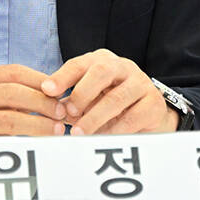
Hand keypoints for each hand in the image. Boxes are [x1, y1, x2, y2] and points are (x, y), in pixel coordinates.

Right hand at [0, 64, 66, 179]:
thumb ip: (16, 93)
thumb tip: (56, 95)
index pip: (13, 72)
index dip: (40, 80)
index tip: (60, 91)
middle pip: (12, 93)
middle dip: (42, 102)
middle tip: (61, 113)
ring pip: (9, 120)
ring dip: (38, 125)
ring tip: (56, 130)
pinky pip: (1, 144)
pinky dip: (24, 145)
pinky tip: (39, 147)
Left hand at [41, 49, 177, 134]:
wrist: (150, 112)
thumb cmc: (111, 102)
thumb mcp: (90, 98)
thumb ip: (70, 102)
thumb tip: (50, 110)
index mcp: (101, 61)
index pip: (79, 64)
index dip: (62, 76)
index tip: (46, 90)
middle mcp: (122, 66)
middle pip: (101, 71)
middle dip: (82, 91)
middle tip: (69, 112)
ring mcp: (140, 83)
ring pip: (116, 97)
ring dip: (95, 117)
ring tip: (79, 133)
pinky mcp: (153, 103)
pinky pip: (132, 117)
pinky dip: (115, 130)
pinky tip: (103, 139)